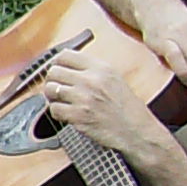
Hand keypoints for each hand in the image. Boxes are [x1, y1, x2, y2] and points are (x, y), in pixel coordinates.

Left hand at [38, 46, 175, 164]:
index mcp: (101, 68)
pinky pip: (54, 109)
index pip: (65, 55)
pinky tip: (67, 114)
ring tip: (62, 101)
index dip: (57, 62)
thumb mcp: (114, 79)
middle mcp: (91, 80)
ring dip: (53, 97)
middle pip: (53, 71)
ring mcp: (83, 98)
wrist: (135, 130)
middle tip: (57, 88)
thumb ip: (92, 70)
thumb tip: (67, 65)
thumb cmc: (126, 108)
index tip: (57, 69)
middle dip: (52, 80)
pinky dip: (57, 112)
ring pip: (50, 89)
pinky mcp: (78, 115)